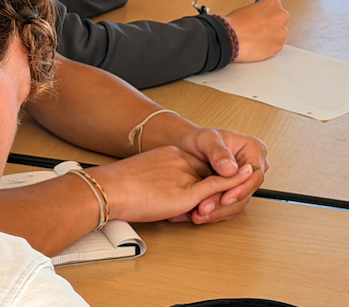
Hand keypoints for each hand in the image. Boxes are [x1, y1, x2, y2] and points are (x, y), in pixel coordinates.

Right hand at [89, 146, 254, 223]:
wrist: (110, 189)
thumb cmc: (119, 188)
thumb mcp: (146, 176)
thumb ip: (162, 181)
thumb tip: (167, 194)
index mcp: (170, 153)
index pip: (198, 163)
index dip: (210, 174)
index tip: (215, 183)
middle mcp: (180, 160)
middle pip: (211, 170)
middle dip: (223, 181)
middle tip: (230, 189)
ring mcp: (185, 175)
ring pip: (217, 179)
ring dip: (228, 187)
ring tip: (236, 190)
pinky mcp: (187, 192)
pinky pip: (215, 188)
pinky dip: (230, 188)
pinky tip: (238, 188)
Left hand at [170, 127, 268, 223]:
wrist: (189, 147)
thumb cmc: (200, 139)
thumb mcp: (207, 140)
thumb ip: (218, 153)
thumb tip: (231, 169)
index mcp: (254, 149)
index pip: (255, 175)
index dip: (241, 189)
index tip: (225, 198)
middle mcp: (252, 166)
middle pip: (246, 191)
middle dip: (225, 203)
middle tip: (205, 208)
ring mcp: (244, 180)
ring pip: (238, 202)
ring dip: (219, 211)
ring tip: (200, 214)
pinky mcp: (235, 191)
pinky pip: (230, 206)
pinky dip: (216, 212)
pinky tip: (202, 214)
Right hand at [223, 0, 288, 62]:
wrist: (233, 39)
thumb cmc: (236, 24)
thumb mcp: (246, 9)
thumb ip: (258, 11)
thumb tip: (259, 17)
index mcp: (273, 3)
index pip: (274, 7)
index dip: (266, 13)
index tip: (261, 17)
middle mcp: (281, 16)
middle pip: (279, 20)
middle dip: (270, 24)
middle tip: (258, 29)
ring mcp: (282, 32)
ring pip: (278, 34)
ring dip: (270, 36)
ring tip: (255, 39)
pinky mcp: (279, 46)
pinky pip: (275, 45)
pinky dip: (268, 47)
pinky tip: (256, 46)